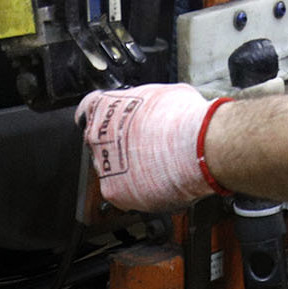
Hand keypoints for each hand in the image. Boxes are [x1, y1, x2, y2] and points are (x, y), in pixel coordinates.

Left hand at [77, 84, 221, 210]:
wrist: (199, 147)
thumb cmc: (183, 119)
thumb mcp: (162, 95)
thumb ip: (144, 105)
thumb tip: (153, 108)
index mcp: (103, 107)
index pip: (88, 110)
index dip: (103, 117)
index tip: (111, 123)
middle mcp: (96, 135)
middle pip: (100, 143)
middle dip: (119, 146)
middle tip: (145, 147)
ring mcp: (103, 164)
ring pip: (111, 170)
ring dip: (129, 170)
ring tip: (158, 166)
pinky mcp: (114, 191)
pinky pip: (123, 192)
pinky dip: (138, 191)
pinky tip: (159, 182)